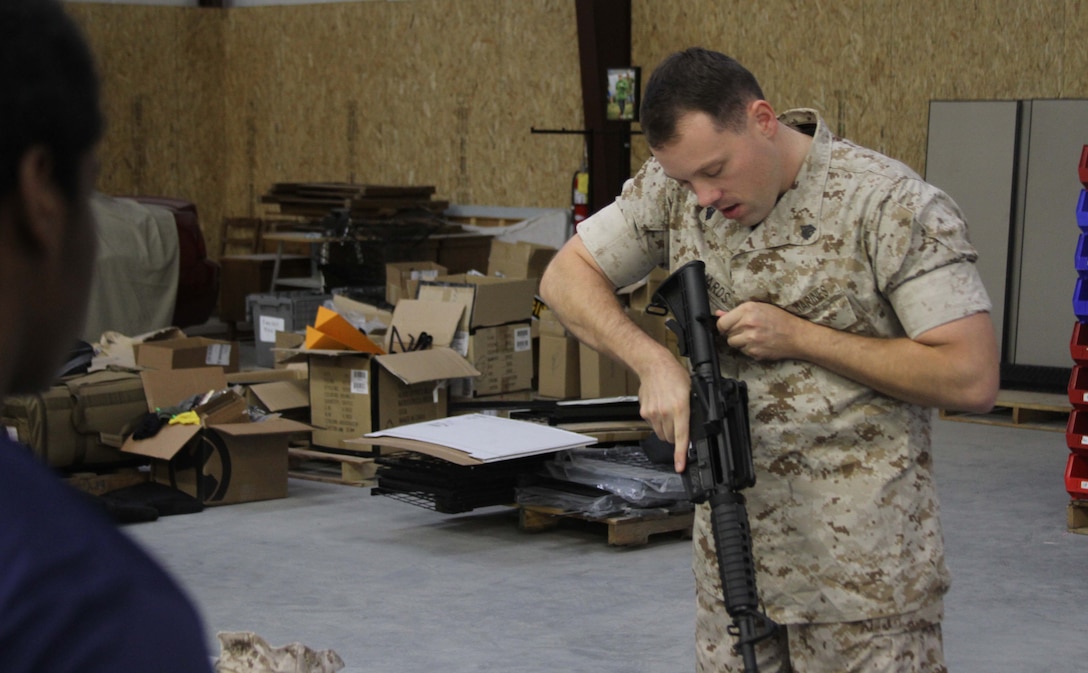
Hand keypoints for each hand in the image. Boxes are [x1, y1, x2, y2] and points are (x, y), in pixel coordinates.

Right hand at [636, 354, 691, 471]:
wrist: (653, 366)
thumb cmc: (675, 376)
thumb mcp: (691, 391)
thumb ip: (692, 410)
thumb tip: (694, 427)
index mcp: (680, 408)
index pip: (681, 437)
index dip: (680, 455)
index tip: (680, 467)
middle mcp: (665, 413)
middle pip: (670, 438)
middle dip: (676, 436)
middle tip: (679, 423)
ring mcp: (653, 413)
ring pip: (661, 434)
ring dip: (666, 430)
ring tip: (669, 413)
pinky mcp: (644, 412)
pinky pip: (653, 426)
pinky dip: (658, 422)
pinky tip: (660, 409)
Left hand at [715, 302, 804, 360]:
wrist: (796, 336)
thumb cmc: (780, 320)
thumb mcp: (760, 308)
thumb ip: (736, 312)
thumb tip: (718, 314)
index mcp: (748, 310)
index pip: (722, 322)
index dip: (723, 326)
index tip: (727, 327)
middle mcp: (748, 324)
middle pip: (726, 334)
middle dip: (733, 333)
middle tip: (746, 330)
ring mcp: (751, 339)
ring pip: (733, 343)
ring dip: (739, 342)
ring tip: (753, 337)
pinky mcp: (755, 352)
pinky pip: (743, 352)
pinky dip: (748, 349)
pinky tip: (759, 343)